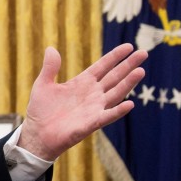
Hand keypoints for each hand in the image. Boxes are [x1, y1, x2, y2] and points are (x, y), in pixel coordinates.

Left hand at [18, 43, 146, 159]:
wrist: (36, 134)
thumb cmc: (40, 111)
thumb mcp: (43, 85)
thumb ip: (50, 68)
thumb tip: (50, 49)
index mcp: (82, 83)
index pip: (102, 66)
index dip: (115, 57)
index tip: (129, 46)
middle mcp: (92, 94)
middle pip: (114, 77)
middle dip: (128, 65)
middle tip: (143, 53)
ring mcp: (93, 108)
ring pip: (115, 93)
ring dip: (128, 83)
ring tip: (140, 71)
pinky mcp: (90, 123)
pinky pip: (107, 116)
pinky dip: (118, 111)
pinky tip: (130, 104)